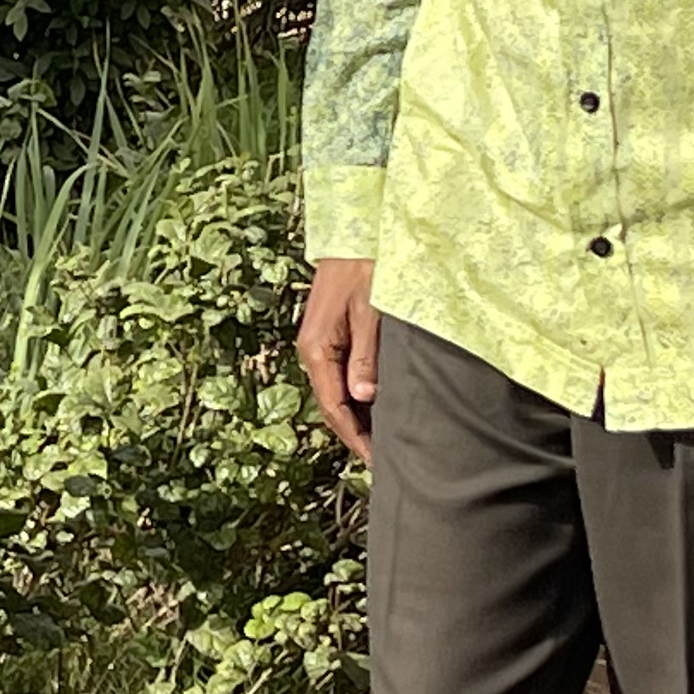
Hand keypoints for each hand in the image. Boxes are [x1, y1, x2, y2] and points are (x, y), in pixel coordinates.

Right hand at [298, 258, 382, 460]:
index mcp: (316, 349)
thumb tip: (364, 396)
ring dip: (355, 416)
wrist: (353, 233)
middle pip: (332, 404)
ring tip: (380, 438)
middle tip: (381, 458)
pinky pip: (340, 374)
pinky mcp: (329, 334)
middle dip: (354, 432)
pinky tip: (373, 404)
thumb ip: (366, 355)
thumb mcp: (369, 313)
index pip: (334, 406)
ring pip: (335, 391)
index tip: (375, 459)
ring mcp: (318, 343)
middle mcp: (312, 350)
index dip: (354, 436)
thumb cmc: (364, 268)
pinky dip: (354, 395)